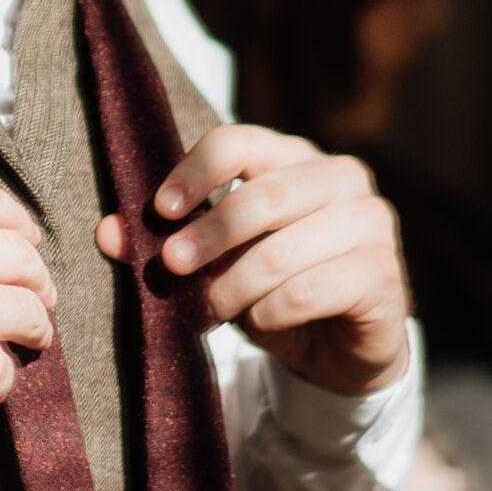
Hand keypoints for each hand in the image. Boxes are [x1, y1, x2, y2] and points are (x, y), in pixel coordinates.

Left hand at [97, 124, 408, 396]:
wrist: (340, 349)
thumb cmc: (274, 290)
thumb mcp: (216, 265)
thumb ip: (168, 242)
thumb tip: (106, 232)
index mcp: (298, 157)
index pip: (241, 141)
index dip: (196, 171)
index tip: (160, 210)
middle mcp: (343, 178)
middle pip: (266, 195)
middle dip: (209, 235)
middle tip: (171, 268)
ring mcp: (372, 224)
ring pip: (284, 250)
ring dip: (235, 287)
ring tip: (212, 310)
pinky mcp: (385, 276)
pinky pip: (309, 291)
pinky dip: (270, 313)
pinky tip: (260, 323)